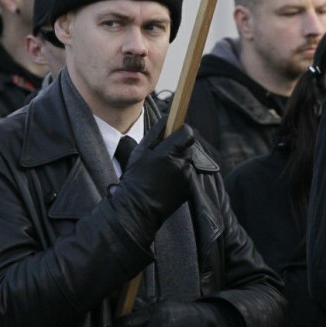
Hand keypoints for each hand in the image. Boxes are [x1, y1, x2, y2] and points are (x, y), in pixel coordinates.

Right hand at [112, 119, 194, 234]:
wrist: (139, 209)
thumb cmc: (135, 179)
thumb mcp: (140, 151)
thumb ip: (156, 133)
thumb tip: (168, 117)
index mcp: (169, 153)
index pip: (188, 133)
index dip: (182, 131)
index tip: (174, 133)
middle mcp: (181, 164)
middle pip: (188, 147)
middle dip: (178, 148)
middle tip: (163, 155)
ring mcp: (187, 178)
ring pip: (187, 161)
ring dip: (179, 162)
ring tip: (162, 172)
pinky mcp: (189, 188)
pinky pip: (187, 175)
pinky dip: (179, 175)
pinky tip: (165, 182)